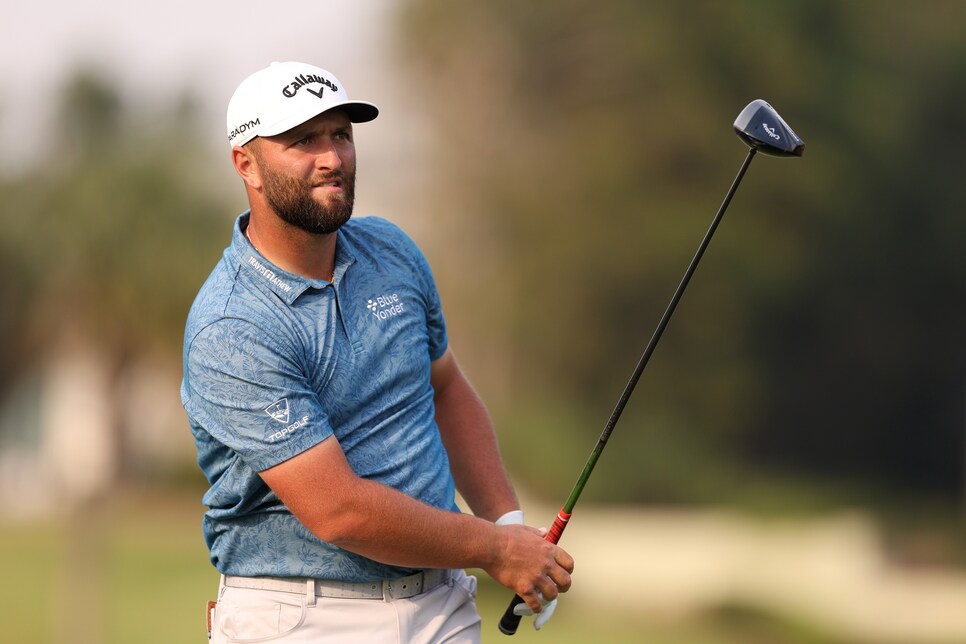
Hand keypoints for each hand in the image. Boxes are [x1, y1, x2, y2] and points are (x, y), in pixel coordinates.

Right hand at [493, 510, 566, 629]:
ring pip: (552, 594)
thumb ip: (537, 533)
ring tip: (544, 597)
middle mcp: (545, 564)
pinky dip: (536, 608)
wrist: (491, 546)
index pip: (568, 563)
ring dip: (549, 598)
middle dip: (563, 587)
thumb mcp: (525, 529)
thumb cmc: (505, 536)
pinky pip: (535, 603)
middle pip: (565, 581)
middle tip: (558, 589)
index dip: (568, 571)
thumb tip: (544, 532)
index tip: (563, 573)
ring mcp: (535, 576)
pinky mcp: (524, 587)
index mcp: (548, 549)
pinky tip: (534, 607)